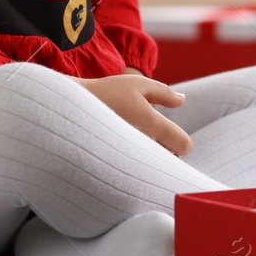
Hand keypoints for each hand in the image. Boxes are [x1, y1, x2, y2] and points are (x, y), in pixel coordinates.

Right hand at [73, 73, 192, 156]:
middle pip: (170, 159)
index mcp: (153, 124)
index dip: (182, 140)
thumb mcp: (137, 84)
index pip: (184, 146)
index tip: (170, 133)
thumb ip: (163, 92)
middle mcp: (143, 143)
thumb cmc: (106, 92)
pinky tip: (122, 151)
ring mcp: (129, 156)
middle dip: (165, 149)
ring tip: (134, 142)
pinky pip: (135, 171)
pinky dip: (134, 164)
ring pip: (152, 165)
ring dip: (149, 156)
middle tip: (148, 136)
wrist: (71, 108)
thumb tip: (181, 100)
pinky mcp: (116, 164)